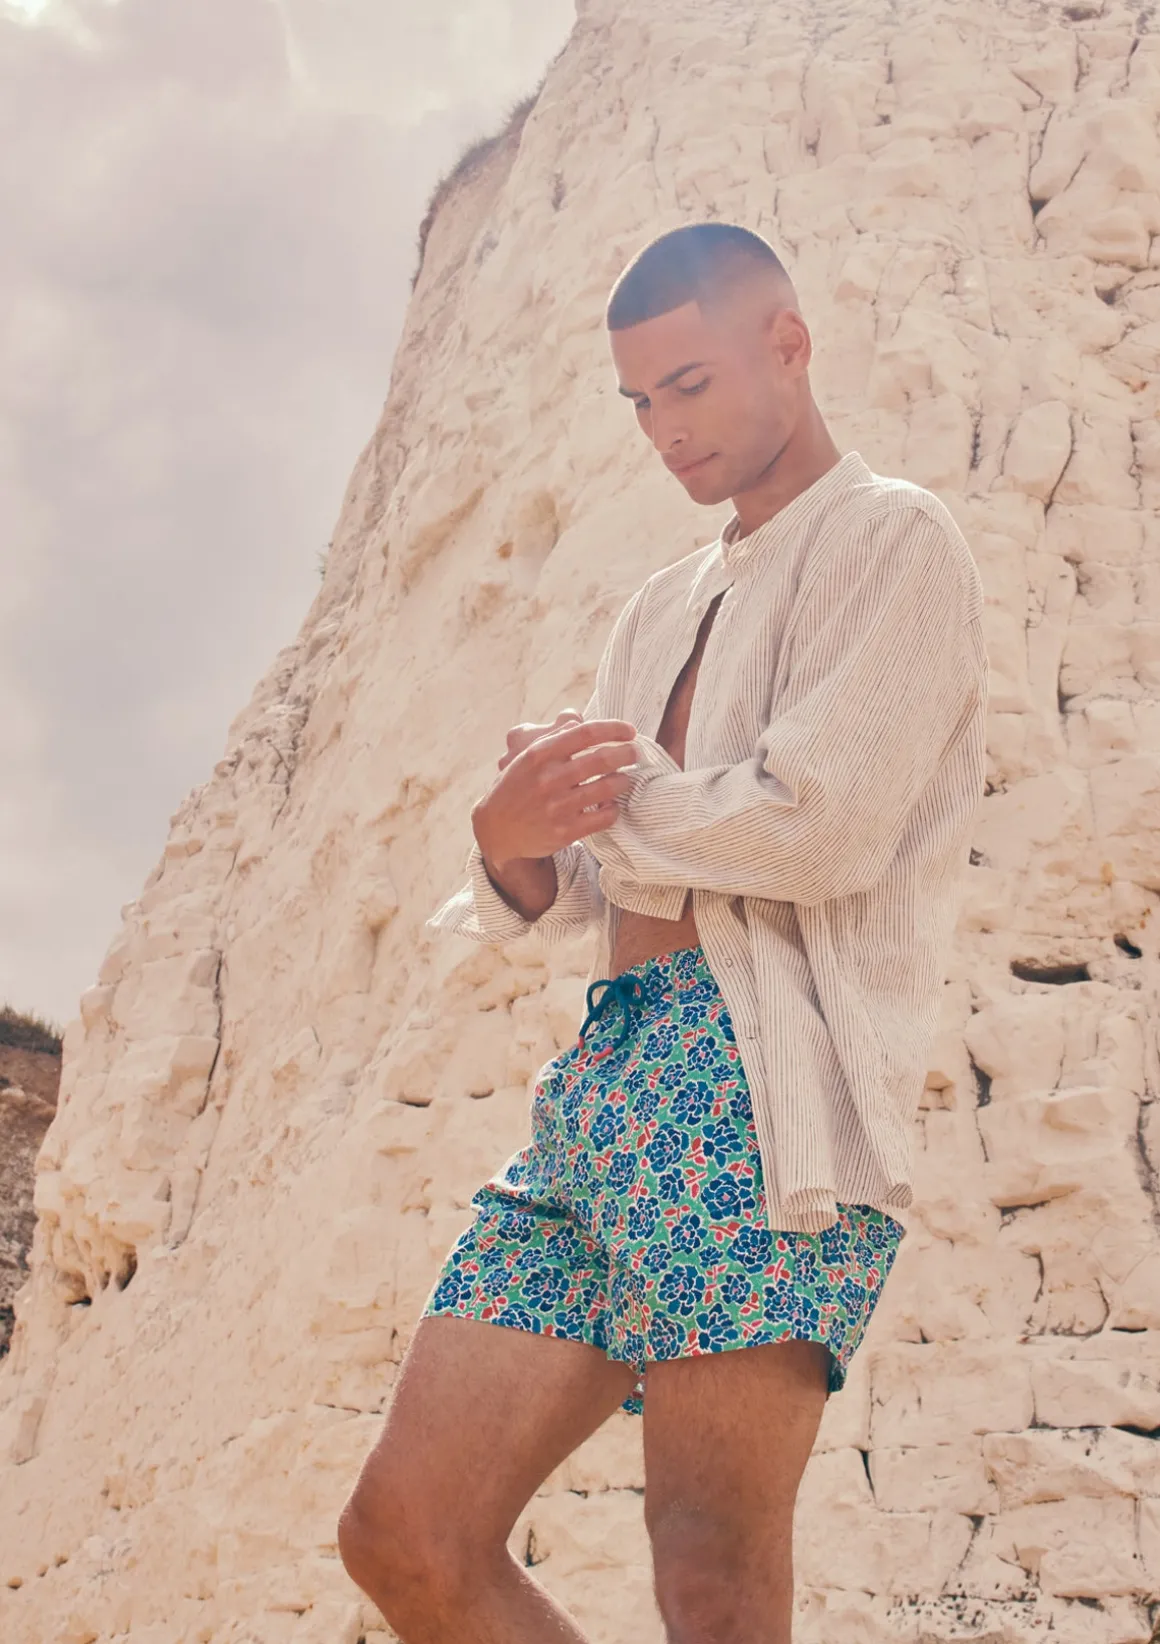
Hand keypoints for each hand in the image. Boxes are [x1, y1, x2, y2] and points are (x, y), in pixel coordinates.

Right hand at [473, 716, 639, 870]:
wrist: (497, 829)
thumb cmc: (516, 787)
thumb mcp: (525, 758)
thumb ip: (552, 738)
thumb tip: (578, 722)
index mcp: (539, 754)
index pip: (586, 733)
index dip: (614, 729)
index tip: (630, 731)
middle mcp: (548, 778)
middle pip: (602, 759)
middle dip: (627, 753)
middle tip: (635, 753)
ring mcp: (557, 806)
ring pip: (607, 788)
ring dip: (623, 781)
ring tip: (624, 779)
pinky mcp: (565, 832)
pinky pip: (604, 817)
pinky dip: (614, 809)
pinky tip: (611, 805)